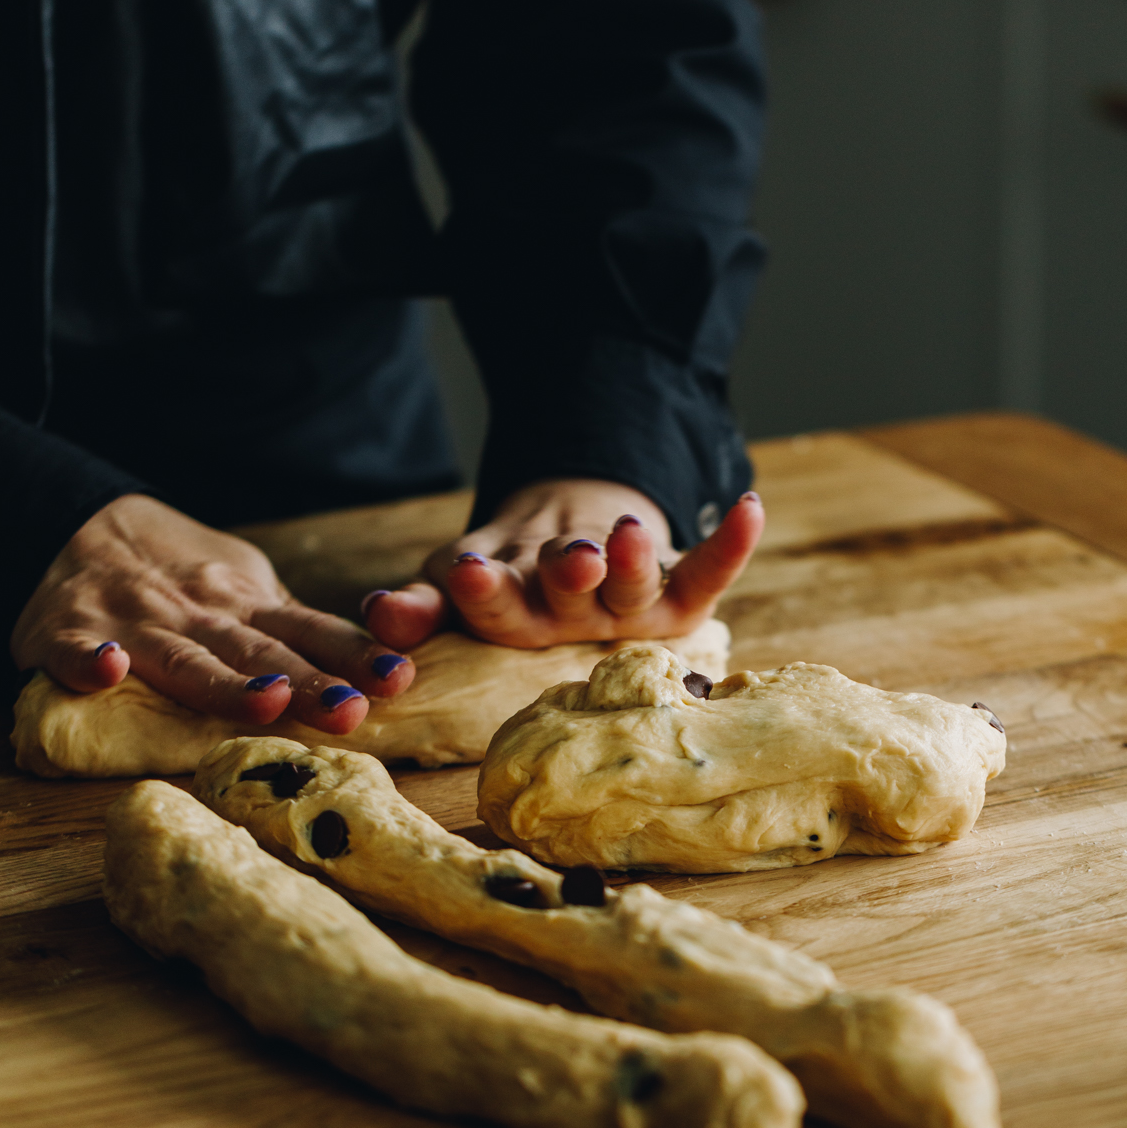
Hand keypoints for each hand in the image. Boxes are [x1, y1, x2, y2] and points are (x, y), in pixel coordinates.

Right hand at [10, 494, 415, 731]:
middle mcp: (198, 613)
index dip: (352, 656)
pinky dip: (88, 661)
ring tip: (267, 699)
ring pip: (184, 659)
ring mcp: (134, 624)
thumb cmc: (179, 572)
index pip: (310, 631)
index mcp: (247, 605)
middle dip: (307, 682)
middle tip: (350, 710)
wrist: (83, 523)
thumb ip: (291, 626)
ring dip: (225, 682)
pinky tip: (106, 671)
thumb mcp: (246, 585)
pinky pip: (75, 650)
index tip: (396, 678)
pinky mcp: (66, 632)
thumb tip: (360, 663)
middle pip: (260, 652)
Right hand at [363, 479, 762, 651]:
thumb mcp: (454, 580)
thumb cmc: (507, 574)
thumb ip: (419, 601)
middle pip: (569, 599)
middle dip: (570, 576)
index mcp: (516, 619)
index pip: (495, 608)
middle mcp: (575, 619)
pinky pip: (708, 570)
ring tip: (627, 532)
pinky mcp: (682, 595)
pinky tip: (750, 507)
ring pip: (631, 586)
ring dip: (631, 559)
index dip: (485, 592)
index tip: (473, 570)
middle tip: (573, 558)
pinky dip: (732, 543)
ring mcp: (630, 608)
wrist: (577, 553)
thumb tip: (377, 617)